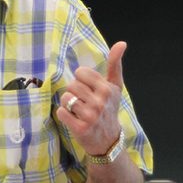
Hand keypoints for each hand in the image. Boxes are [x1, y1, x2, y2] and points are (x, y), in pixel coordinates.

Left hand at [56, 41, 126, 156]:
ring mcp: (90, 116)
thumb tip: (121, 43)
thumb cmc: (109, 108)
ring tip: (78, 110)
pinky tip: (74, 119)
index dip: (82, 79)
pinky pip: (61, 112)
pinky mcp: (80, 129)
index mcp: (107, 89)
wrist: (108, 140)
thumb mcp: (115, 86)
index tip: (89, 89)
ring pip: (65, 98)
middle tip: (84, 102)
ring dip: (68, 104)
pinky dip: (64, 115)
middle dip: (74, 92)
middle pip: (72, 84)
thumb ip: (115, 64)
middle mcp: (100, 102)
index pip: (81, 72)